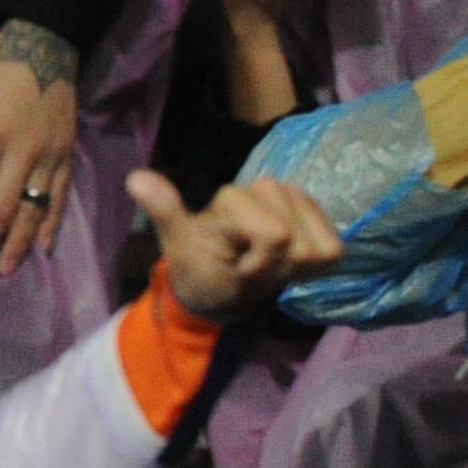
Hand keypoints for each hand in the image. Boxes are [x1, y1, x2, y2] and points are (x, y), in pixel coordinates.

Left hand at [0, 30, 83, 270]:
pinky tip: (42, 246)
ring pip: (34, 209)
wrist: (47, 47)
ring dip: (18, 242)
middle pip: (2, 206)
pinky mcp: (67, 156)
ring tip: (4, 268)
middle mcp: (23, 152)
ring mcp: (49, 157)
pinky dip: (51, 223)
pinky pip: (60, 197)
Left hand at [131, 169, 343, 322]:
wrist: (221, 290)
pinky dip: (311, 271)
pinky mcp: (323, 228)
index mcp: (234, 195)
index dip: (256, 263)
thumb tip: (135, 177)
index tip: (233, 264)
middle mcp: (271, 189)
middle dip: (270, 265)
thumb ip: (166, 211)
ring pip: (315, 248)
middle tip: (249, 266)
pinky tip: (288, 267)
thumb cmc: (201, 264)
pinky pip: (333, 252)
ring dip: (289, 269)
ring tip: (265, 266)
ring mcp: (300, 206)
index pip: (273, 235)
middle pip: (292, 238)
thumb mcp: (180, 244)